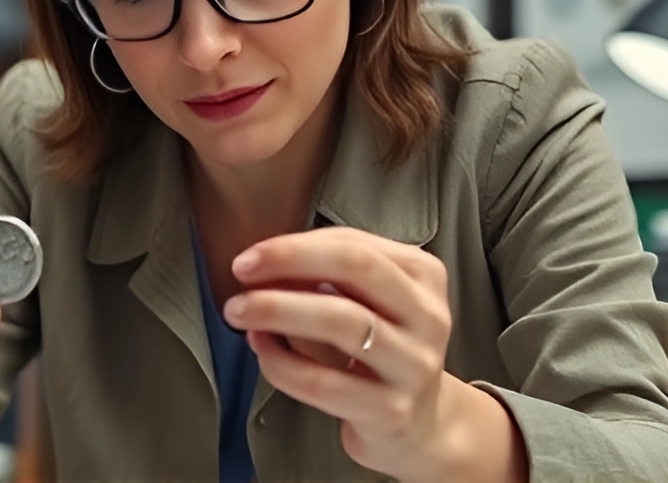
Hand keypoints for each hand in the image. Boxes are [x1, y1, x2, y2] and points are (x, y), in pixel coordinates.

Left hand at [223, 227, 466, 480]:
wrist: (418, 425)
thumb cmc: (380, 350)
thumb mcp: (366, 303)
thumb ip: (325, 277)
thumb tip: (264, 263)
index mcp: (423, 275)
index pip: (354, 243)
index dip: (295, 245)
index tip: (250, 255)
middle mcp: (428, 316)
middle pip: (356, 267)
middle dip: (289, 261)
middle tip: (241, 271)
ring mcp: (414, 364)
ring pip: (341, 321)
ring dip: (278, 309)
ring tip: (239, 311)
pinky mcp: (391, 410)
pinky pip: (324, 382)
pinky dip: (281, 362)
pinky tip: (261, 350)